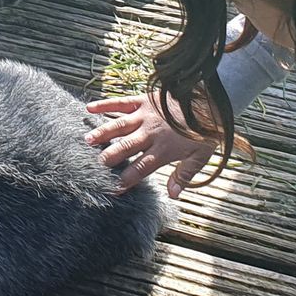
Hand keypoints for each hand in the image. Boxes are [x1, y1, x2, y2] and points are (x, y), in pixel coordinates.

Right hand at [85, 94, 224, 197]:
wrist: (208, 101)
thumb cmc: (204, 131)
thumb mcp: (199, 157)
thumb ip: (184, 176)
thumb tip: (172, 195)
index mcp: (162, 150)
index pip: (140, 168)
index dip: (126, 180)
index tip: (114, 189)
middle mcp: (149, 134)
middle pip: (125, 147)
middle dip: (110, 158)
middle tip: (96, 165)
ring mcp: (144, 115)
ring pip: (118, 126)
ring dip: (102, 133)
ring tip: (87, 141)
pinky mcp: (143, 100)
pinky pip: (121, 102)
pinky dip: (105, 104)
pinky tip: (89, 108)